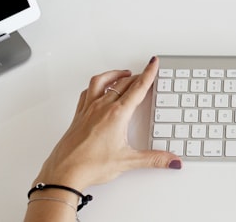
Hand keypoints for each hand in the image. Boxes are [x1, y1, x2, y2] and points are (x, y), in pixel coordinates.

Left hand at [33, 57, 180, 192]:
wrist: (64, 172)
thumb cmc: (90, 165)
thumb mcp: (128, 161)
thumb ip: (153, 159)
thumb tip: (171, 160)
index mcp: (117, 114)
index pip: (138, 88)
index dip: (148, 73)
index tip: (153, 63)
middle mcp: (102, 107)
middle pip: (123, 83)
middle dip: (137, 76)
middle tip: (146, 72)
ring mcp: (88, 109)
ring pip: (103, 82)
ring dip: (115, 74)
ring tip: (123, 73)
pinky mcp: (79, 115)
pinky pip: (87, 92)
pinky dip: (96, 85)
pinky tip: (98, 88)